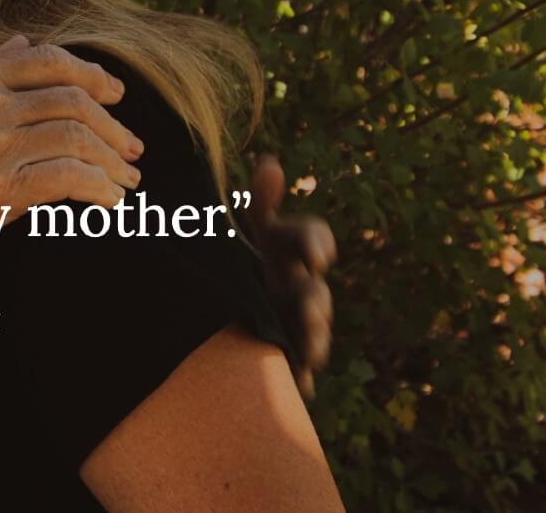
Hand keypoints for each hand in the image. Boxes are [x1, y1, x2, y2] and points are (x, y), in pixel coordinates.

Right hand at [0, 36, 144, 273]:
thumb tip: (22, 43)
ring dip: (113, 161)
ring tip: (127, 179)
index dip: (92, 75)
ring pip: (78, 139)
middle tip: (133, 146)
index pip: (49, 61)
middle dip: (113, 125)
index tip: (115, 95)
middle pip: (73, 100)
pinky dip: (99, 188)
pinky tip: (110, 201)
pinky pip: (69, 179)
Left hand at [249, 155, 336, 398]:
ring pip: (311, 332)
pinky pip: (297, 370)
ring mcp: (294, 323)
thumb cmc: (242, 260)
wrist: (229, 311)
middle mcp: (297, 286)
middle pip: (315, 293)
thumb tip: (271, 162)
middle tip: (310, 304)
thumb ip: (260, 202)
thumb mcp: (250, 233)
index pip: (308, 237)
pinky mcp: (286, 356)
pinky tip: (299, 384)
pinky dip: (299, 377)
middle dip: (316, 300)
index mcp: (284, 250)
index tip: (316, 255)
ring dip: (313, 338)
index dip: (315, 243)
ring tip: (310, 348)